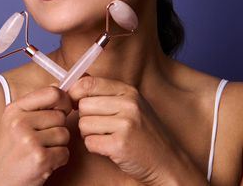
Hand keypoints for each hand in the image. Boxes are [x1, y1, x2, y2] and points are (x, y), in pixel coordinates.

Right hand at [0, 86, 71, 185]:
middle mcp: (19, 122)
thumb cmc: (4, 154)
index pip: (51, 92)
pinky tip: (42, 164)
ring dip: (57, 146)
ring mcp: (29, 141)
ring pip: (64, 134)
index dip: (64, 100)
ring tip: (39, 152)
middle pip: (60, 116)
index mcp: (13, 110)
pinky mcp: (39, 159)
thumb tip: (59, 90)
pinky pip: (64, 153)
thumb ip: (32, 107)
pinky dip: (58, 161)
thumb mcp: (10, 124)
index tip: (64, 108)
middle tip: (41, 141)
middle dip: (56, 129)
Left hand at [68, 76, 205, 184]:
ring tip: (107, 137)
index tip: (75, 102)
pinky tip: (109, 148)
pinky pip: (89, 143)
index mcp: (128, 91)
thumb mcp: (130, 104)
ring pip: (84, 124)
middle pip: (83, 105)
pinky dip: (95, 148)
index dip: (75, 93)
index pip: (88, 83)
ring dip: (89, 134)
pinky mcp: (120, 144)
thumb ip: (105, 92)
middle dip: (85, 117)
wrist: (168, 162)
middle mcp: (128, 104)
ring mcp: (126, 124)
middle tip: (99, 126)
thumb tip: (76, 81)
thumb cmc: (144, 133)